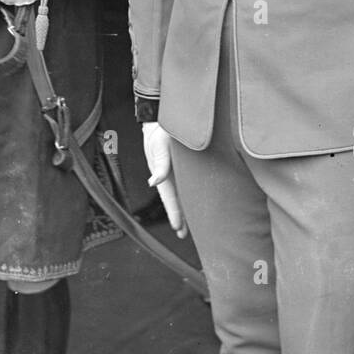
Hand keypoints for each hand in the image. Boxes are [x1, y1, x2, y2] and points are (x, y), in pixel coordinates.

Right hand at [142, 122, 186, 238]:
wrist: (162, 119)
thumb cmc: (160, 132)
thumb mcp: (160, 145)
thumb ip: (160, 164)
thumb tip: (154, 182)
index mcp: (163, 174)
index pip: (169, 198)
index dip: (174, 213)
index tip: (178, 227)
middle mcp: (170, 176)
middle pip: (176, 200)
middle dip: (179, 217)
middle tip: (183, 234)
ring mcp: (177, 172)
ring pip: (183, 194)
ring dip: (186, 209)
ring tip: (190, 225)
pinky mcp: (185, 167)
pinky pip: (189, 184)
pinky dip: (192, 195)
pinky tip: (199, 202)